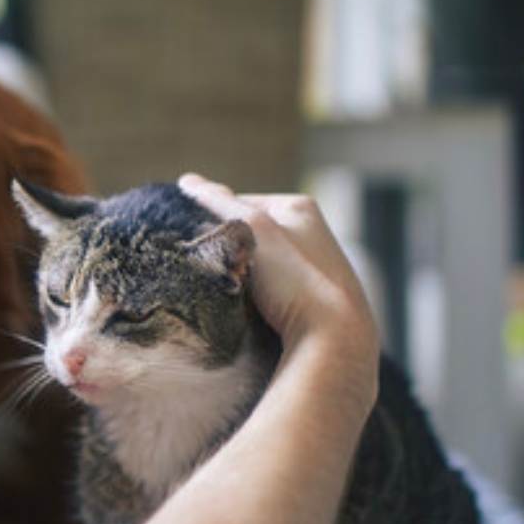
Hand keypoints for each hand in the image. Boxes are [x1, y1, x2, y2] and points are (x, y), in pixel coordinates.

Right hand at [179, 173, 378, 370]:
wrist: (334, 341)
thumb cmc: (295, 279)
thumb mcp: (251, 230)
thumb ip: (218, 203)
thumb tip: (188, 181)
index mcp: (300, 208)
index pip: (238, 203)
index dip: (212, 221)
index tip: (198, 243)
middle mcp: (312, 233)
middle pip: (250, 235)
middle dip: (229, 250)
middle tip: (212, 269)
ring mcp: (315, 269)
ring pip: (260, 265)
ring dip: (241, 276)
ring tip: (230, 293)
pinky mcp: (315, 301)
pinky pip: (273, 291)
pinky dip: (258, 298)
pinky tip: (251, 311)